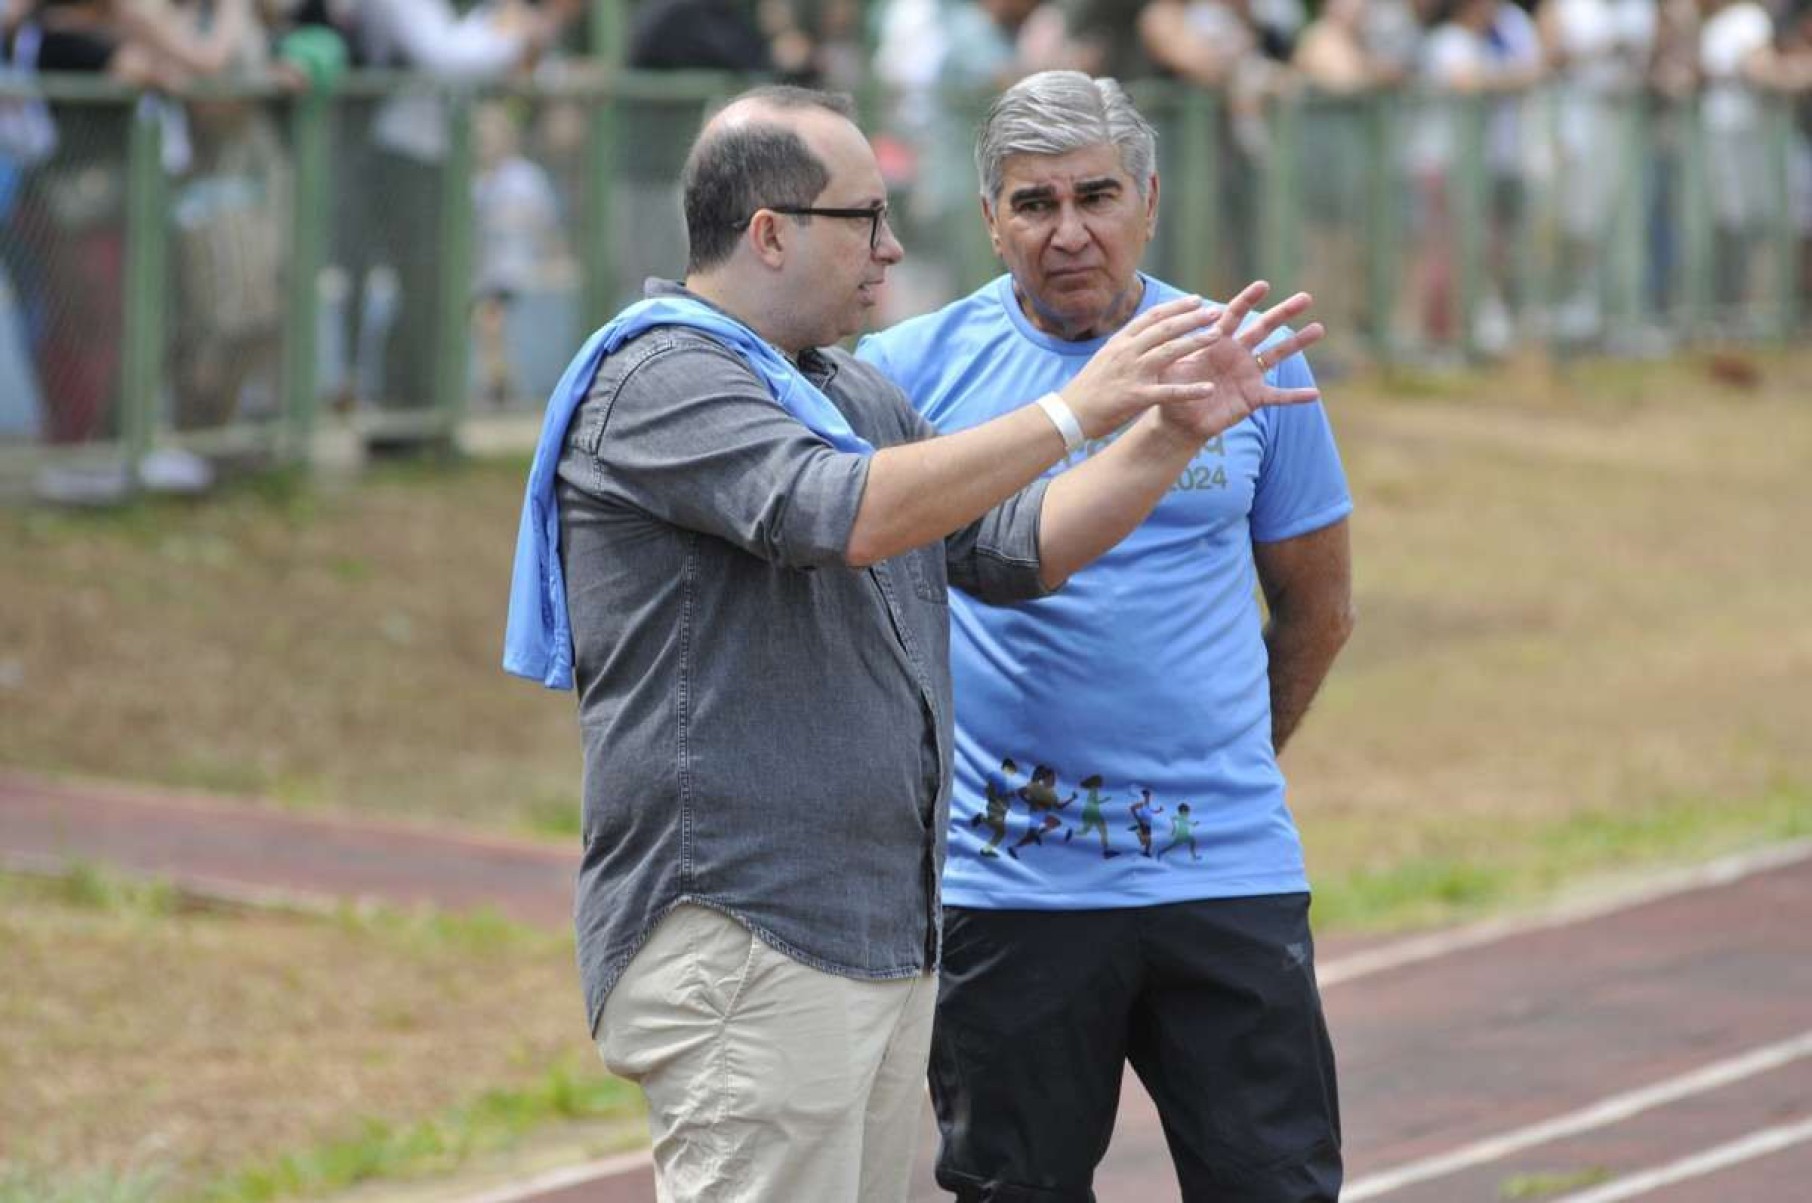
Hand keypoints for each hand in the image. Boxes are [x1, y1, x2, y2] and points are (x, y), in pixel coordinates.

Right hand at [1057, 296, 1222, 438]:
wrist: (1068, 412)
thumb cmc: (1088, 388)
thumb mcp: (1105, 358)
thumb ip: (1126, 347)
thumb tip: (1145, 336)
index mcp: (1120, 342)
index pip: (1152, 317)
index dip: (1176, 307)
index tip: (1196, 300)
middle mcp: (1127, 352)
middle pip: (1165, 328)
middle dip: (1192, 318)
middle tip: (1215, 311)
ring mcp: (1132, 373)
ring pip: (1169, 351)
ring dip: (1196, 342)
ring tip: (1218, 336)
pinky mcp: (1136, 396)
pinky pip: (1169, 392)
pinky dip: (1190, 390)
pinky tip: (1208, 388)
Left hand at [1153, 280, 1323, 441]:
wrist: (1179, 421)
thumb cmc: (1173, 389)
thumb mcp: (1168, 368)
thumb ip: (1169, 350)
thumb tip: (1160, 333)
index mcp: (1217, 341)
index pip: (1234, 315)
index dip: (1248, 300)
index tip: (1263, 285)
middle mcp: (1238, 353)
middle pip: (1264, 328)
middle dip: (1284, 312)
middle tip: (1306, 297)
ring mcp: (1249, 374)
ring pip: (1277, 355)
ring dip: (1298, 343)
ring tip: (1319, 328)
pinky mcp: (1253, 397)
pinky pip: (1278, 396)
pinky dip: (1295, 396)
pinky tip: (1314, 394)